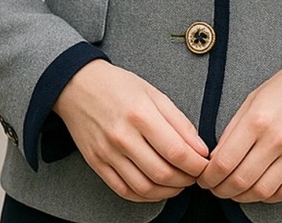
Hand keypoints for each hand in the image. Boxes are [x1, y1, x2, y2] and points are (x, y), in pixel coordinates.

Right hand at [54, 60, 208, 201]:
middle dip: (186, 180)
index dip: (196, 164)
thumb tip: (199, 148)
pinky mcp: (96, 163)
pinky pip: (124, 190)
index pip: (176, 151)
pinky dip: (144, 196)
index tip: (205, 164)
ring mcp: (108, 152)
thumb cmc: (118, 86)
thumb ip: (178, 121)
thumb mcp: (153, 93)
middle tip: (194, 175)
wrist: (77, 85)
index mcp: (141, 114)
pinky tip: (156, 188)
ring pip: (144, 187)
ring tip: (178, 183)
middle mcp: (123, 136)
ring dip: (168, 191)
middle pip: (162, 173)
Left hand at [198, 53, 281, 202]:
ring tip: (234, 191)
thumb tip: (218, 154)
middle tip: (215, 188)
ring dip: (242, 197)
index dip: (208, 176)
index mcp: (258, 118)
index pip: (224, 161)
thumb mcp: (256, 95)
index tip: (204, 178)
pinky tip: (260, 190)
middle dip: (220, 190)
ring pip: (261, 191)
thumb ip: (235, 126)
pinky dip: (269, 197)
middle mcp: (276, 138)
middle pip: (240, 181)